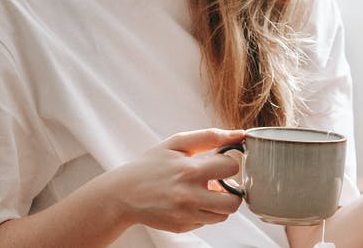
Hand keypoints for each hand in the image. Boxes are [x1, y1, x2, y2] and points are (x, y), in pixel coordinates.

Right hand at [107, 129, 245, 232]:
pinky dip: (205, 212)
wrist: (123, 193)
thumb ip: (209, 137)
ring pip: (223, 215)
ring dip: (220, 203)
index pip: (232, 167)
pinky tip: (191, 201)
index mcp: (190, 170)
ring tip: (206, 192)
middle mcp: (190, 195)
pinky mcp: (182, 227)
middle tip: (221, 183)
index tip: (221, 162)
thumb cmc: (151, 165)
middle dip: (233, 190)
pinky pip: (207, 222)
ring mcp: (186, 214)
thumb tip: (239, 134)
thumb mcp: (176, 144)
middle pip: (234, 201)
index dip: (230, 163)